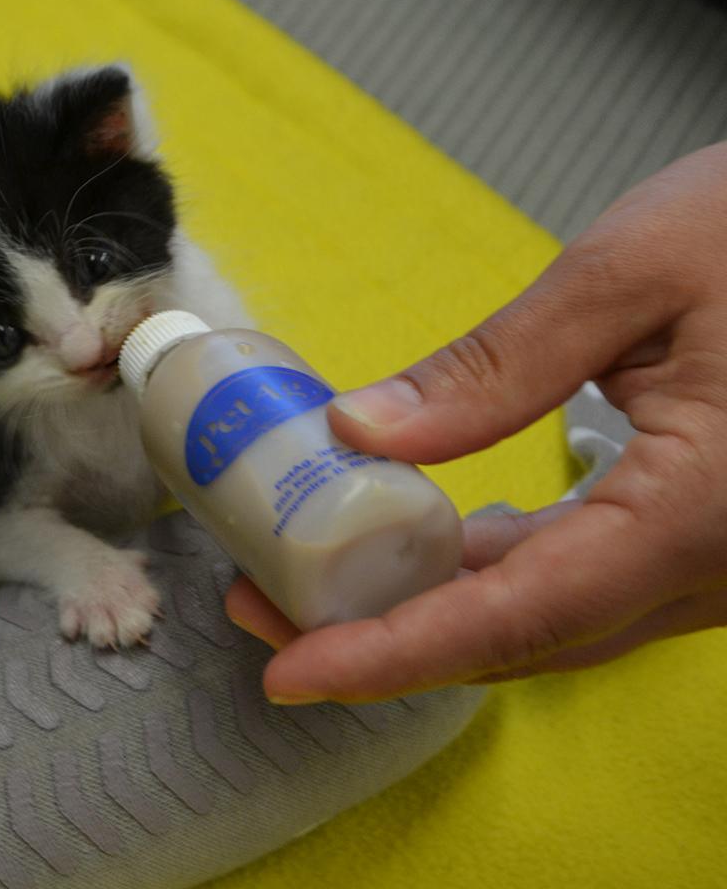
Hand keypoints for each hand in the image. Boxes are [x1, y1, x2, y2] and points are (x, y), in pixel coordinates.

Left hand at [226, 141, 726, 702]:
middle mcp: (711, 564)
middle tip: (264, 612)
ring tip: (313, 580)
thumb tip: (361, 434)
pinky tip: (424, 544)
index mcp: (697, 508)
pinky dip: (492, 576)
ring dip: (429, 611)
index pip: (519, 612)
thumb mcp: (631, 274)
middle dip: (383, 640)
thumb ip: (493, 370)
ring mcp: (713, 562)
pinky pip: (585, 581)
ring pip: (551, 619)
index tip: (293, 672)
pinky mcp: (702, 536)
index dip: (396, 653)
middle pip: (522, 637)